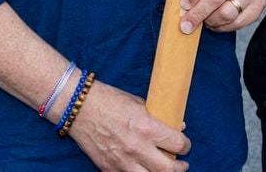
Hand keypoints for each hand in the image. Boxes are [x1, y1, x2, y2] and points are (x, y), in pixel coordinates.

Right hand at [70, 80, 190, 170]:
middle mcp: (137, 148)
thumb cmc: (110, 100)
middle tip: (182, 164)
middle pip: (169, 169)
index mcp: (147, 127)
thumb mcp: (138, 103)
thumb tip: (177, 126)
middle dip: (180, 167)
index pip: (177, 144)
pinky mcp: (109, 169)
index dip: (185, 146)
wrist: (80, 107)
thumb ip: (157, 116)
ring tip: (166, 170)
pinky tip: (144, 170)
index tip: (185, 145)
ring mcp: (122, 162)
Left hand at [179, 0, 265, 33]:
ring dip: (210, 21)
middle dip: (197, 14)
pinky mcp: (259, 5)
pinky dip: (223, 27)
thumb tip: (183, 6)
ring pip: (226, 14)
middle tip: (186, 25)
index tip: (183, 5)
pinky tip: (216, 22)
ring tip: (204, 21)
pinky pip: (237, 23)